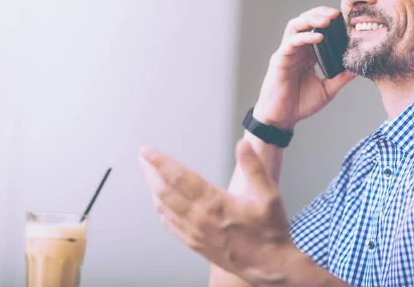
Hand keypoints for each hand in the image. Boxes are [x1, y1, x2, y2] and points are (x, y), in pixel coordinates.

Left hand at [139, 139, 298, 285]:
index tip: (148, 151)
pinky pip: (170, 225)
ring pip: (164, 208)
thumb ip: (255, 167)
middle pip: (165, 191)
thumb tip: (243, 144)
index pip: (180, 177)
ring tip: (149, 174)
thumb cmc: (270, 232)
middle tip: (142, 157)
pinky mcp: (195, 244)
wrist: (269, 267)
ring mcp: (195, 233)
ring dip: (153, 188)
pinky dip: (161, 210)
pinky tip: (160, 204)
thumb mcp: (270, 196)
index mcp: (216, 204)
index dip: (161, 162)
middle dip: (151, 171)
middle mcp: (201, 219)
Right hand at [254, 7, 355, 129]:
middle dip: (320, 14)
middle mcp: (297, 50)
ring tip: (327, 20)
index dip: (329, 23)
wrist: (282, 119)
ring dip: (311, 19)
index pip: (317, 30)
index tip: (345, 21)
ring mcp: (287, 53)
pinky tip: (318, 37)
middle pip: (305, 22)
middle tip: (336, 14)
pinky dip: (305, 37)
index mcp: (307, 55)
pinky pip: (291, 42)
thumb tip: (357, 68)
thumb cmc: (300, 104)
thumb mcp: (327, 90)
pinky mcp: (280, 60)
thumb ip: (340, 78)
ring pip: (296, 26)